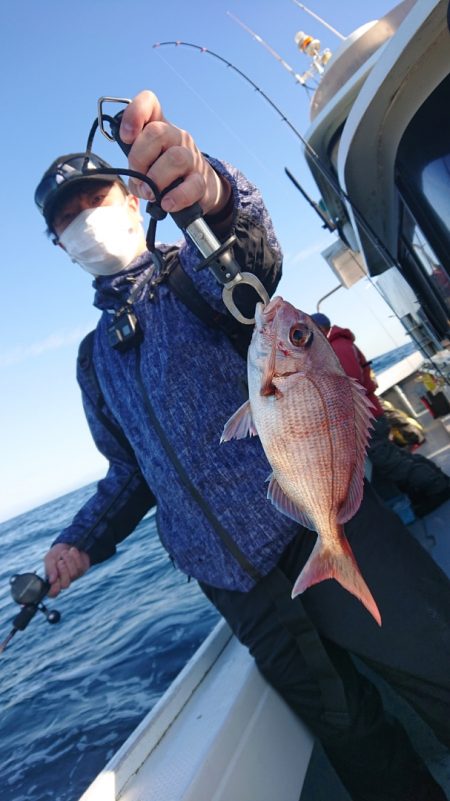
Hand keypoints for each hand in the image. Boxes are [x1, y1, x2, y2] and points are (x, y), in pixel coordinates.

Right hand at [44, 544, 89, 597]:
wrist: (68, 542)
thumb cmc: (56, 553)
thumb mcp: (49, 558)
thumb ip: (49, 569)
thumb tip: (51, 581)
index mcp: (53, 580)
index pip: (52, 593)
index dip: (53, 590)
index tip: (53, 580)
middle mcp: (63, 580)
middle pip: (65, 585)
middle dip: (63, 571)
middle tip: (60, 561)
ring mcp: (74, 576)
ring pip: (73, 574)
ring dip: (68, 561)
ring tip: (65, 552)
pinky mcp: (82, 570)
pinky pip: (80, 566)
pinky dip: (75, 557)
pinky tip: (72, 551)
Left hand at [120, 90, 230, 215]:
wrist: (199, 189)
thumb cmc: (165, 175)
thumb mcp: (146, 164)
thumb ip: (135, 166)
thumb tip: (137, 180)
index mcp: (160, 128)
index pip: (150, 102)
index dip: (135, 113)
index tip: (126, 136)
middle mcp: (177, 137)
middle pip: (156, 133)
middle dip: (139, 158)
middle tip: (137, 178)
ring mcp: (192, 158)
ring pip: (174, 158)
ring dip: (155, 179)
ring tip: (150, 194)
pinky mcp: (201, 181)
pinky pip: (191, 186)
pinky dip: (176, 197)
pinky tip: (166, 203)